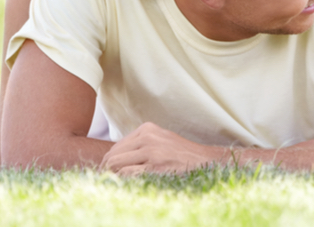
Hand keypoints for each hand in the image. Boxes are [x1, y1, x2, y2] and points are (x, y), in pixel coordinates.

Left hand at [101, 122, 224, 175]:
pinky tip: (132, 184)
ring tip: (120, 183)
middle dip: (108, 169)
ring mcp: (151, 151)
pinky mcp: (155, 166)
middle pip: (112, 155)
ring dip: (114, 176)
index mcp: (147, 128)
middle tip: (112, 180)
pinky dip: (124, 180)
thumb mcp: (160, 140)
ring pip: (115, 164)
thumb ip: (139, 144)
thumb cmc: (180, 153)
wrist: (204, 160)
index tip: (113, 172)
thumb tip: (113, 159)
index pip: (116, 146)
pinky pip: (127, 174)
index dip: (111, 161)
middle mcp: (147, 137)